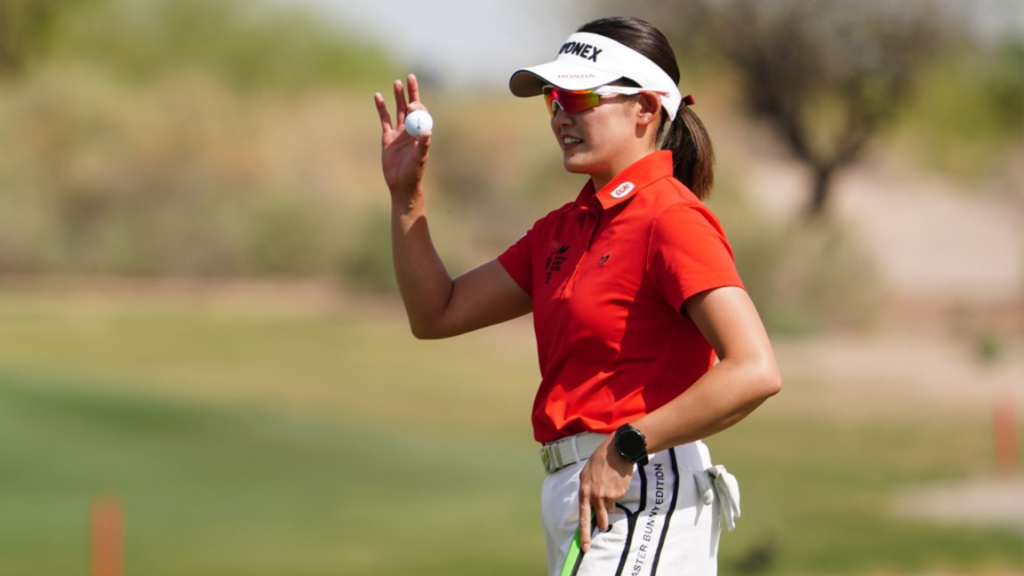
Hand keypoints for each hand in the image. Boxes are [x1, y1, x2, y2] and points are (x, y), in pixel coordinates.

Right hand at [373, 74, 431, 197]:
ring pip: (398, 110)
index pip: (420, 114)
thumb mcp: (419, 158)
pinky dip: (381, 108)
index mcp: (420, 132)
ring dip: (398, 97)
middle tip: (410, 77)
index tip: (412, 105)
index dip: (416, 107)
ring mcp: (399, 132)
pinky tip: (378, 96)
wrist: (401, 184)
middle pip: (411, 106)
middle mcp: (411, 130)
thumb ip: (423, 144)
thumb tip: (427, 131)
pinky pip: (384, 119)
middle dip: (410, 92)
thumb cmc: (413, 172)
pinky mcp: (387, 137)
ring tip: (396, 82)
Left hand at [577, 437, 633, 552]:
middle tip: (604, 521)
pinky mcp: (620, 494)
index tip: (585, 547)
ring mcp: (609, 496)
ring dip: (610, 502)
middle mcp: (596, 497)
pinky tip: (616, 482)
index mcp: (584, 492)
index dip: (584, 535)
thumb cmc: (599, 461)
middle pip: (601, 520)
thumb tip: (588, 506)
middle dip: (603, 522)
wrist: (617, 451)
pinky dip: (617, 493)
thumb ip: (586, 491)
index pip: (583, 518)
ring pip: (610, 509)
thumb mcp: (586, 475)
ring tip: (609, 486)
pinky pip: (618, 499)